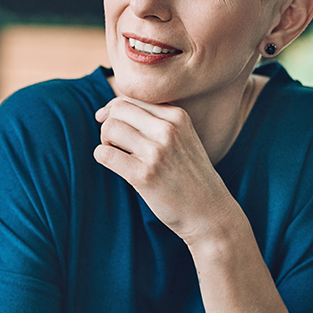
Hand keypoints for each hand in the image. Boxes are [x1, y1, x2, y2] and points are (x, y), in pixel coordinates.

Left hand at [93, 96, 237, 244]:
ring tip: (118, 155)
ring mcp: (156, 152)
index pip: (130, 99)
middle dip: (108, 124)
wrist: (210, 213)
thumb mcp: (182, 138)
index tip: (110, 125)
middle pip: (117, 110)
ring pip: (109, 129)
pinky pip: (105, 154)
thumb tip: (106, 111)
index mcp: (177, 116)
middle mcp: (168, 130)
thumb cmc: (189, 175)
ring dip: (106, 142)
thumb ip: (154, 121)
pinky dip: (102, 157)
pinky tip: (116, 166)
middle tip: (115, 143)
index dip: (114, 112)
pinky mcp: (144, 175)